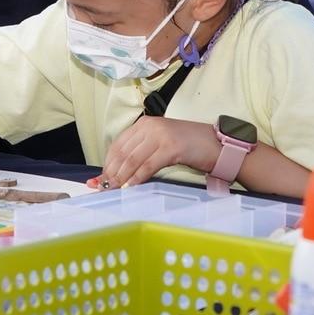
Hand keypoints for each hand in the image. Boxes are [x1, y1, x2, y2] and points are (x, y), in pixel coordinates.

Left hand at [94, 117, 218, 190]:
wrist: (214, 144)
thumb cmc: (187, 146)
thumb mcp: (159, 144)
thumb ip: (139, 154)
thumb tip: (116, 174)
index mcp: (144, 124)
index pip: (117, 145)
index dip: (106, 164)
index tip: (99, 180)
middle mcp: (150, 126)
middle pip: (122, 153)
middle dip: (111, 173)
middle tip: (104, 189)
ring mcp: (161, 135)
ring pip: (132, 160)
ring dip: (121, 178)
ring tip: (115, 190)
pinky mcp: (171, 147)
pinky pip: (148, 166)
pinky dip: (137, 178)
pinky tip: (131, 187)